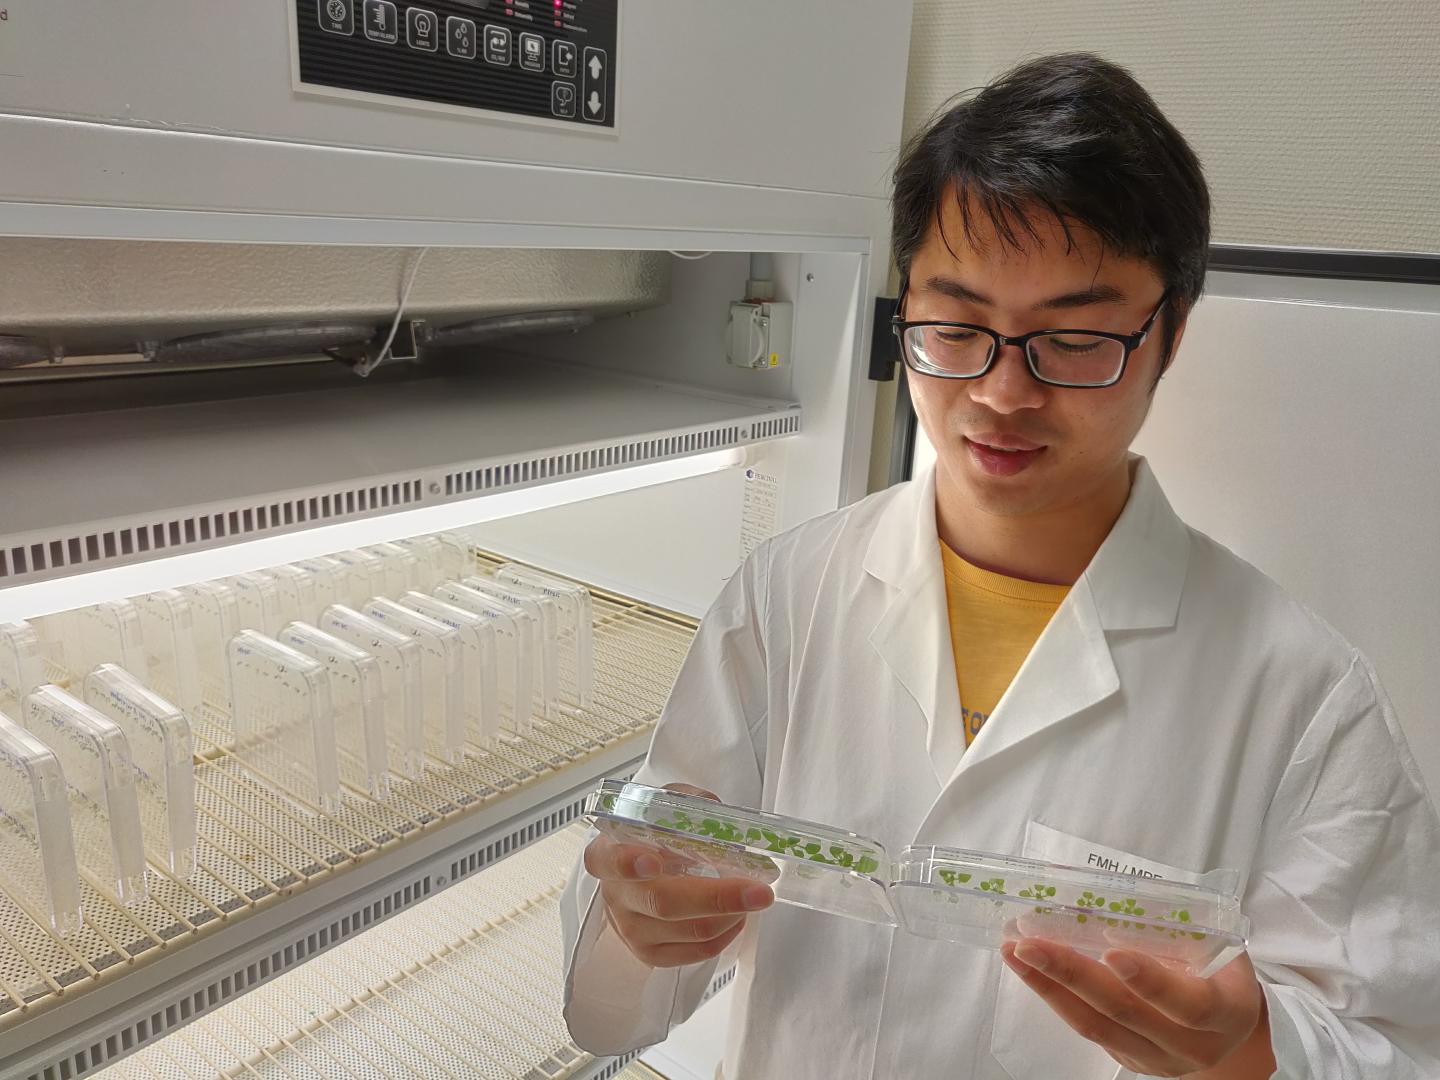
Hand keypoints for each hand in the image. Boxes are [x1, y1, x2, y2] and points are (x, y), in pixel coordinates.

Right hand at [585, 783, 774, 968]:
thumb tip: (715, 810)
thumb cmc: (652, 836)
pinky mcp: (650, 954)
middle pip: (664, 902)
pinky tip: (737, 916)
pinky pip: (697, 953)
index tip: (654, 863)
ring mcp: (630, 930)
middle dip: (718, 897)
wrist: (636, 873)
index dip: (628, 863)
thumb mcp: (663, 808)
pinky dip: (726, 934)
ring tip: (753, 897)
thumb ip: (686, 803)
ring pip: (690, 931)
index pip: (608, 861)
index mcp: (607, 853)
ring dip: (732, 915)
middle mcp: (616, 895)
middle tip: (758, 890)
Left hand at [1001, 940, 1274, 1077]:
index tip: (1112, 953)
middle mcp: (1190, 1045)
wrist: (1228, 1037)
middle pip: (1125, 1014)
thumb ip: (1184, 927)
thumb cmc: (1221, 975)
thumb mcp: (1220, 949)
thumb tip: (1122, 888)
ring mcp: (1155, 1058)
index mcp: (1225, 1013)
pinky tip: (1030, 969)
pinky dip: (1055, 996)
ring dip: (1049, 987)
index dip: (1151, 981)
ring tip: (1016, 952)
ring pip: (1095, 1026)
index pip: (1188, 1004)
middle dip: (1073, 976)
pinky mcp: (1127, 1058)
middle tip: (1031, 944)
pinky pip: (1087, 1029)